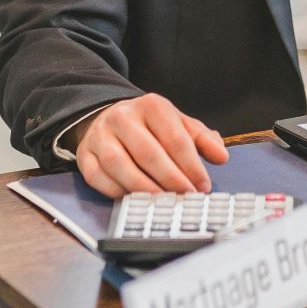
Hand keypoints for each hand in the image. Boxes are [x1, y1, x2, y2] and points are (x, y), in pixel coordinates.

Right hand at [73, 94, 230, 196]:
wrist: (110, 118)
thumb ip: (202, 139)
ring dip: (144, 188)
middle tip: (186, 197)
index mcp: (152, 106)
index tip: (203, 185)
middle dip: (171, 180)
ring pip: (120, 165)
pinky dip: (117, 191)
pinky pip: (98, 177)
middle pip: (148, 153)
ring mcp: (101, 135)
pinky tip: (135, 199)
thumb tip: (221, 156)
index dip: (191, 166)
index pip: (175, 138)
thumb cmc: (150, 126)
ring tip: (163, 201)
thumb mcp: (179, 124)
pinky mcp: (85, 154)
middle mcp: (123, 117)